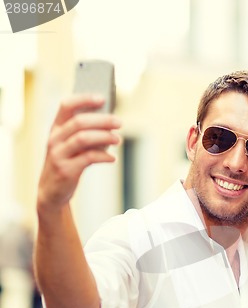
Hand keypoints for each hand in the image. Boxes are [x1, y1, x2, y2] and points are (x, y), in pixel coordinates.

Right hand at [37, 95, 120, 211]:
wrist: (52, 192)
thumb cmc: (67, 164)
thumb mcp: (70, 146)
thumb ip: (84, 133)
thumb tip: (109, 123)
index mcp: (56, 128)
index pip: (66, 105)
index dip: (84, 99)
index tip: (103, 98)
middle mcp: (55, 139)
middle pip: (79, 122)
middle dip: (102, 120)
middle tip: (119, 122)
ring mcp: (58, 154)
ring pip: (83, 138)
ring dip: (104, 137)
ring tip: (118, 139)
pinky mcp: (66, 170)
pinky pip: (88, 158)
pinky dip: (103, 157)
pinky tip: (112, 158)